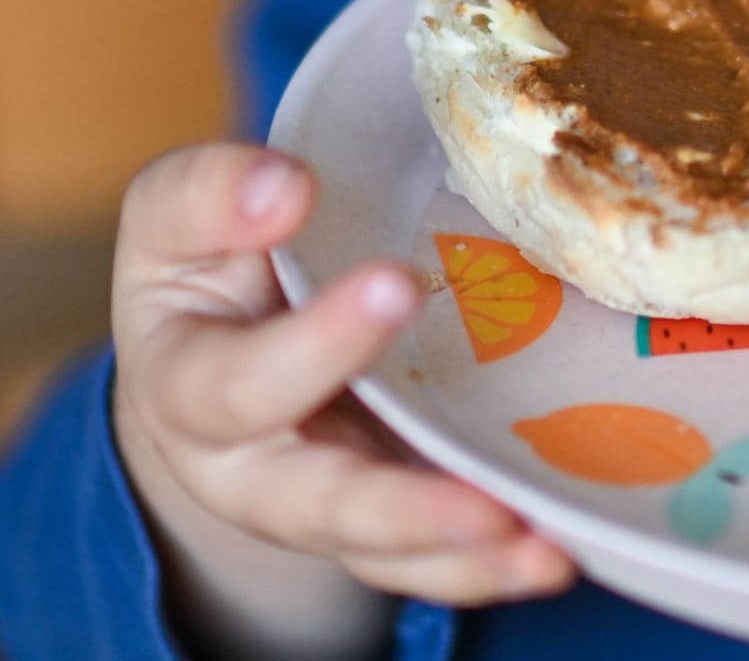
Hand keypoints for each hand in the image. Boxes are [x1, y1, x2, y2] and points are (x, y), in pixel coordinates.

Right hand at [111, 144, 574, 658]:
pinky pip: (438, 562)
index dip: (317, 342)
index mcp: (188, 388)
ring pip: (389, 553)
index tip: (397, 283)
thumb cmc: (211, 266)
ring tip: (548, 554)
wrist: (219, 346)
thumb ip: (215, 195)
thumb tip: (285, 187)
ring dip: (471, 556)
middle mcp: (252, 472)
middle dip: (404, 507)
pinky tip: (562, 552)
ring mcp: (326, 507)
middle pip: (321, 505)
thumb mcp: (182, 216)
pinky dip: (498, 564)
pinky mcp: (389, 523)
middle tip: (486, 502)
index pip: (241, 381)